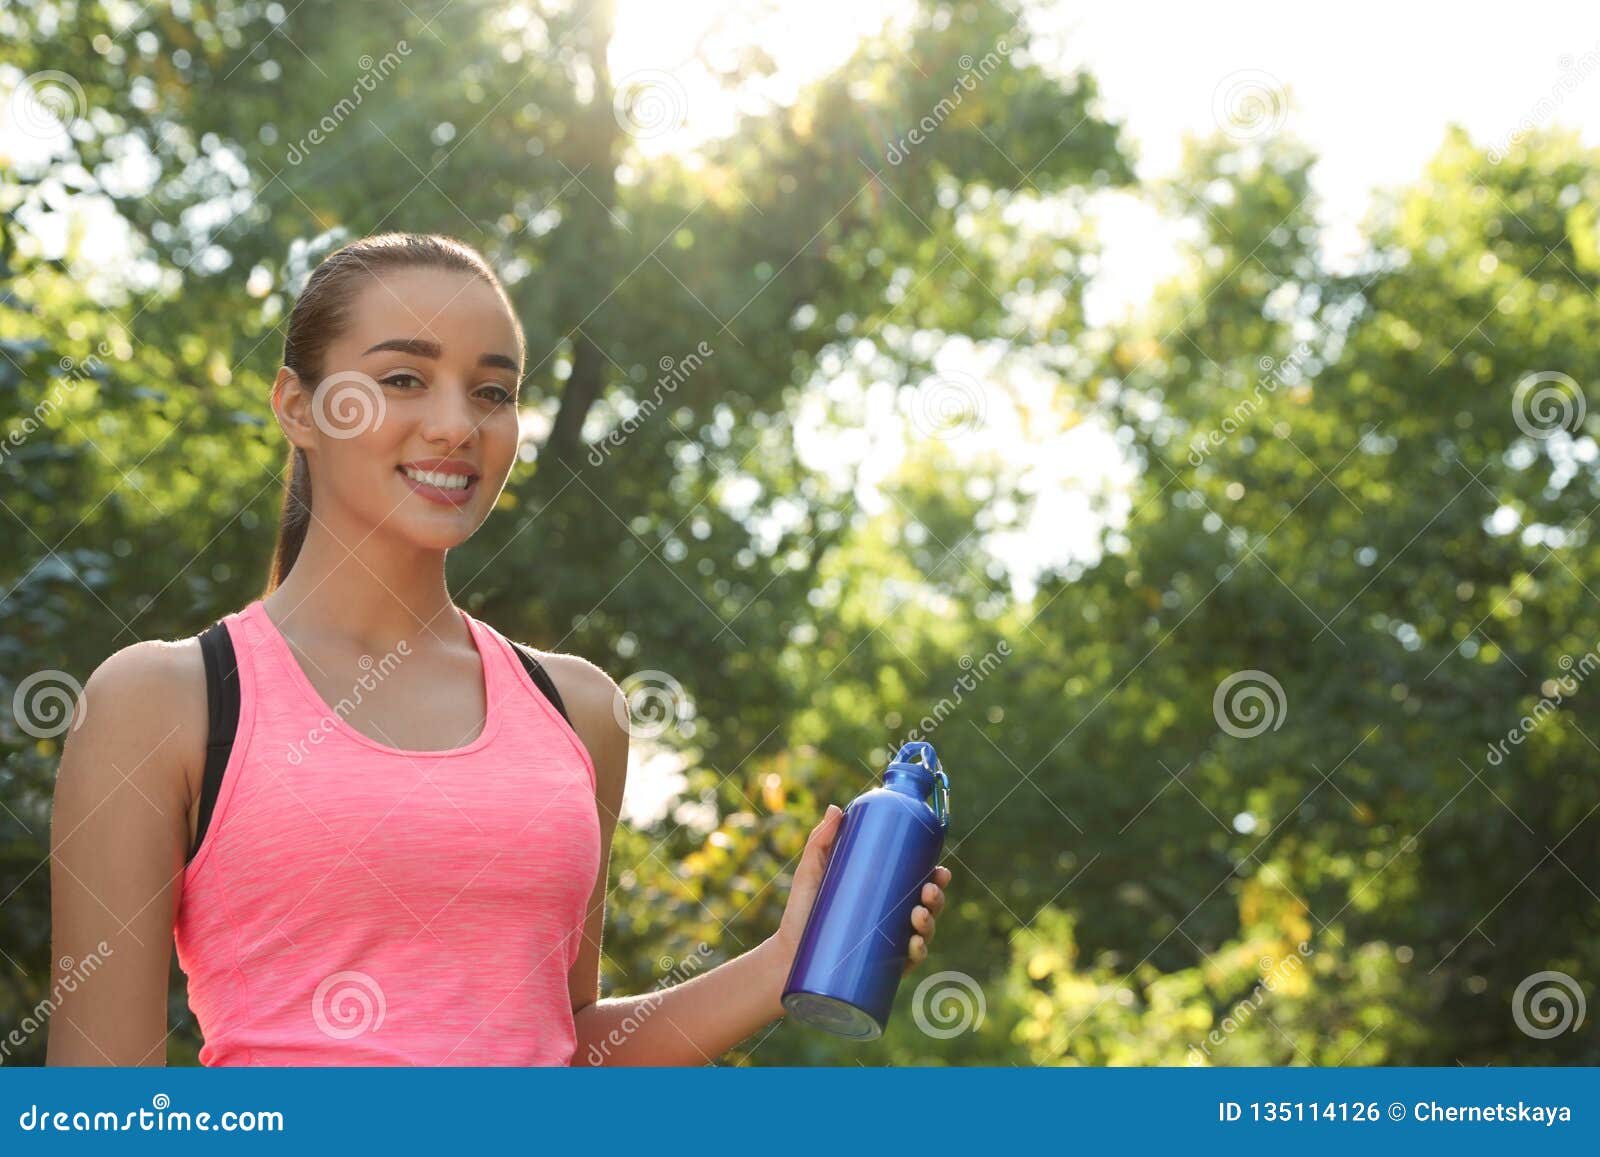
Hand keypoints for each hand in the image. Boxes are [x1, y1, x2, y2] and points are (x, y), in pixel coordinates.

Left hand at [772, 803, 952, 974]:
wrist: (786, 955)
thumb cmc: (801, 912)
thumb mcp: (812, 873)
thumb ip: (821, 841)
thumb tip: (836, 809)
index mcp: (883, 895)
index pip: (918, 883)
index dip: (936, 877)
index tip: (939, 869)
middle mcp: (891, 919)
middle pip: (927, 907)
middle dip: (937, 898)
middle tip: (928, 890)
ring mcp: (888, 945)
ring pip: (923, 932)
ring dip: (931, 923)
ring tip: (917, 915)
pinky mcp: (880, 968)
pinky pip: (907, 962)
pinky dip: (917, 953)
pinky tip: (914, 946)